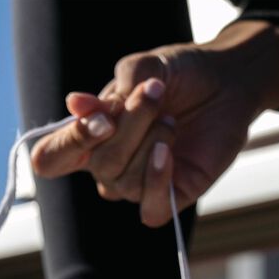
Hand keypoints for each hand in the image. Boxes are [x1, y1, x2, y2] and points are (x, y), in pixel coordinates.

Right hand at [30, 22, 278, 225]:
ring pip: (123, 182)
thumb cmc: (179, 76)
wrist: (226, 82)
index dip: (64, 145)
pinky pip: (149, 207)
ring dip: (148, 142)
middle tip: (154, 94)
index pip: (51, 158)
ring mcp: (137, 185)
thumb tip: (76, 107)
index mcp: (91, 136)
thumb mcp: (143, 71)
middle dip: (128, 126)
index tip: (97, 118)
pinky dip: (157, 179)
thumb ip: (112, 92)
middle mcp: (108, 165)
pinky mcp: (169, 199)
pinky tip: (168, 152)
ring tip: (170, 120)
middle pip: (97, 163)